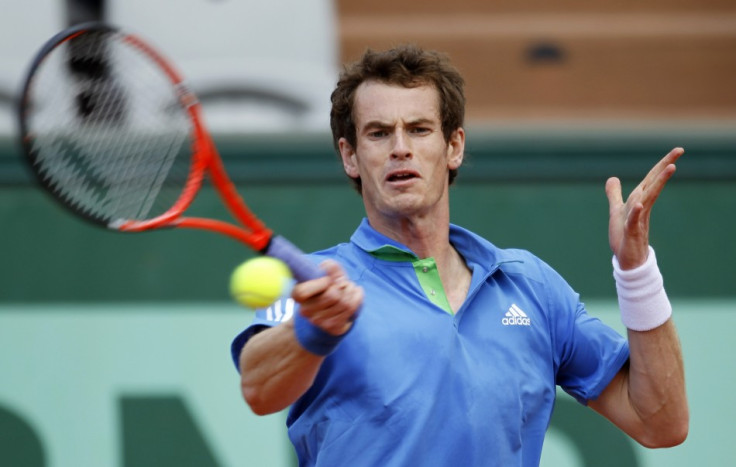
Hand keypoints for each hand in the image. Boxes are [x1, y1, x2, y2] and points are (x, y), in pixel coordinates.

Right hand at [291, 260, 362, 334]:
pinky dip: (357, 297)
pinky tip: (355, 293)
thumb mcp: (326, 273)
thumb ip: (329, 268)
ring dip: (351, 290)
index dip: (320, 283)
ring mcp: (319, 322)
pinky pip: (351, 309)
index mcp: (297, 295)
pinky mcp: (333, 328)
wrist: (332, 308)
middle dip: (342, 285)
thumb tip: (329, 266)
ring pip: (344, 303)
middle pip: (332, 296)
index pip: (304, 292)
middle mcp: (305, 311)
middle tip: (343, 283)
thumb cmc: (327, 286)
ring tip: (349, 287)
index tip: (328, 279)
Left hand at [605, 147, 682, 269]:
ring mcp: (638, 219)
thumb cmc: (624, 235)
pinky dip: (635, 212)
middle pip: (653, 184)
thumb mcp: (616, 211)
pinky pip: (633, 221)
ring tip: (670, 168)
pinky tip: (638, 204)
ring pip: (648, 199)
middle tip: (679, 151)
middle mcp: (641, 207)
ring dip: (657, 184)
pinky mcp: (631, 233)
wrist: (626, 259)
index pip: (651, 179)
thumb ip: (614, 194)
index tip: (678, 150)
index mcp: (639, 200)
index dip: (662, 164)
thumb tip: (612, 178)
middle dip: (664, 167)